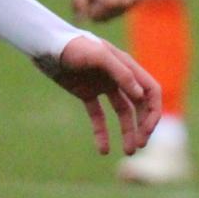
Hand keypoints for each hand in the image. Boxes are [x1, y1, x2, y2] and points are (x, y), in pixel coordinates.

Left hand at [41, 34, 161, 155]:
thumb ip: (122, 73)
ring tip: (128, 151)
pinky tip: (103, 149)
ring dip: (128, 132)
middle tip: (139, 145)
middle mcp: (119, 77)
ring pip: (123, 113)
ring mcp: (103, 86)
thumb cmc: (73, 46)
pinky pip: (98, 116)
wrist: (45, 46)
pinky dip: (102, 132)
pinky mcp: (86, 93)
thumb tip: (141, 96)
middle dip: (143, 125)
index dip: (153, 112)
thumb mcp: (99, 56)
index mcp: (127, 67)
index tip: (146, 130)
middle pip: (140, 105)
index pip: (151, 92)